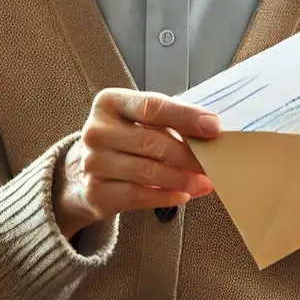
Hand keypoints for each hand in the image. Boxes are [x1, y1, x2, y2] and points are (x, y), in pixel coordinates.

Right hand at [53, 88, 220, 238]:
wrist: (86, 169)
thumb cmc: (126, 136)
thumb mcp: (142, 118)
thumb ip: (171, 118)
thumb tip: (210, 128)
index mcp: (110, 102)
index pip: (153, 107)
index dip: (186, 117)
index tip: (213, 127)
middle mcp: (96, 131)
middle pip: (151, 142)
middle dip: (188, 155)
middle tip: (212, 163)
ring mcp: (92, 163)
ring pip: (147, 172)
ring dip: (182, 179)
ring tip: (203, 183)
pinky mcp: (95, 192)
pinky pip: (137, 196)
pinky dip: (165, 197)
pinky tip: (183, 195)